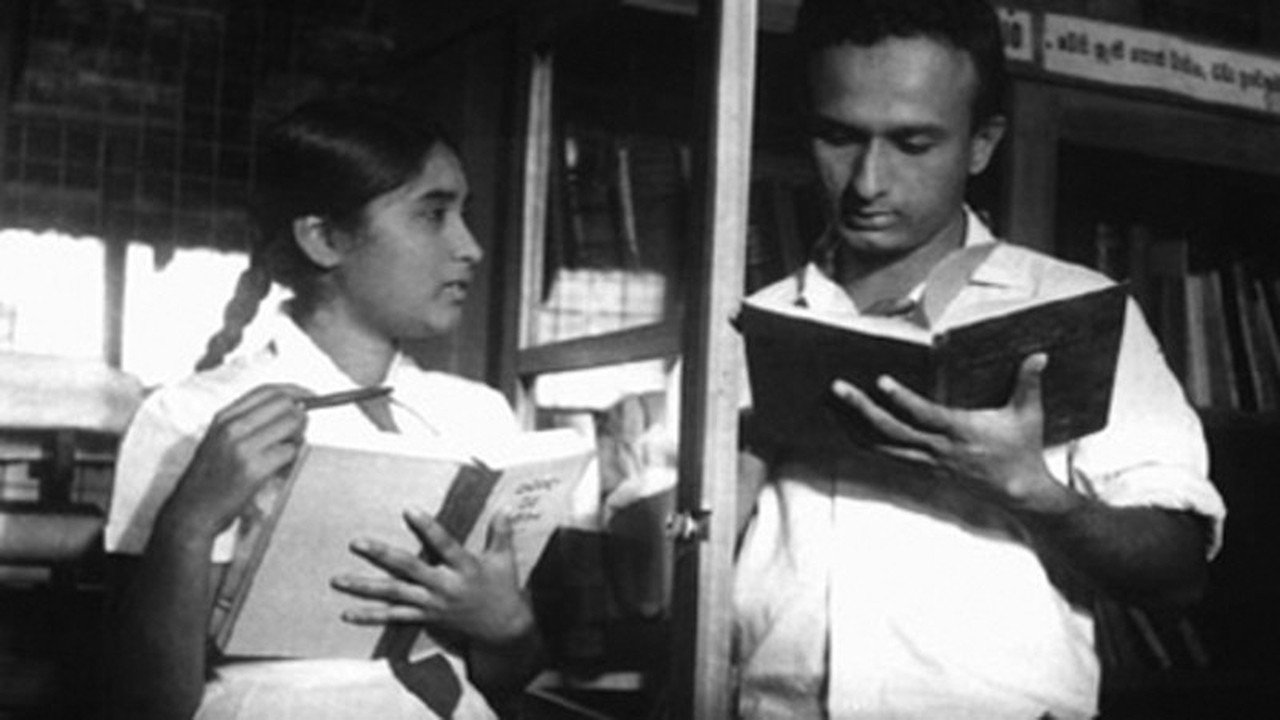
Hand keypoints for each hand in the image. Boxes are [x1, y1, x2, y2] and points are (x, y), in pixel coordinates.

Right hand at [157, 384, 310, 541]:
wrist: (191, 512)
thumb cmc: (210, 478)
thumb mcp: (220, 439)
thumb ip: (250, 422)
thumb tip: (294, 408)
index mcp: (224, 417)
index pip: (267, 390)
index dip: (294, 391)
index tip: (310, 397)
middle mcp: (231, 427)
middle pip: (284, 403)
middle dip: (301, 413)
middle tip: (301, 429)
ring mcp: (242, 448)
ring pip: (291, 424)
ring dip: (298, 436)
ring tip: (286, 450)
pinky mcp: (253, 470)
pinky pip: (289, 452)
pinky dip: (292, 457)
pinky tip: (280, 467)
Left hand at [333, 509, 534, 647]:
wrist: (502, 629)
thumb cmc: (503, 588)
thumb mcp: (505, 559)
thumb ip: (500, 532)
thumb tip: (505, 507)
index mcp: (464, 568)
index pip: (444, 545)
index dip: (427, 528)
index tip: (409, 510)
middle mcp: (443, 586)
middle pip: (408, 569)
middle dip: (381, 555)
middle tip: (356, 542)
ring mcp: (431, 604)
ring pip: (393, 594)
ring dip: (364, 587)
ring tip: (338, 580)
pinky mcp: (424, 617)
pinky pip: (393, 617)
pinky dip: (370, 616)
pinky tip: (347, 613)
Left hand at [830, 353, 1057, 508]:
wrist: (1018, 493)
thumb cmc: (1022, 450)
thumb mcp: (1029, 415)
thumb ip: (1028, 383)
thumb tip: (1039, 355)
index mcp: (961, 432)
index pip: (926, 415)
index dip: (903, 399)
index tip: (881, 381)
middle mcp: (938, 449)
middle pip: (892, 432)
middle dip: (862, 410)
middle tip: (839, 388)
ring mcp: (927, 462)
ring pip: (882, 447)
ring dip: (854, 427)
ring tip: (831, 407)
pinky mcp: (923, 470)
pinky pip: (887, 457)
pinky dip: (865, 444)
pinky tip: (846, 432)